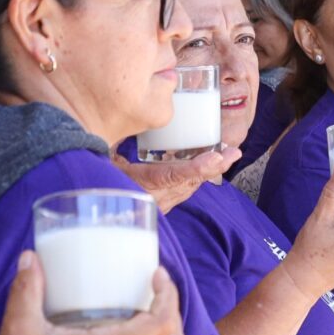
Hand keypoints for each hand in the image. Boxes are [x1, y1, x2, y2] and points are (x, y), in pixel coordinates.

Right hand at [0, 251, 182, 334]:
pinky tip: (114, 323)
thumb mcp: (19, 332)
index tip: (157, 274)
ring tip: (138, 298)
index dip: (169, 296)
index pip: (162, 326)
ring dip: (160, 324)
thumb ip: (27, 291)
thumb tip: (31, 258)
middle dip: (172, 308)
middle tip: (155, 284)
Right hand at [112, 147, 241, 212]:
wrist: (99, 215)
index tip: (216, 158)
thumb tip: (126, 118)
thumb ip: (114, 143)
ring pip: (191, 185)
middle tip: (233, 152)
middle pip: (190, 181)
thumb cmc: (100, 184)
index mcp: (140, 185)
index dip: (195, 167)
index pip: (171, 175)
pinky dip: (198, 174)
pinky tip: (211, 161)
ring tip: (229, 153)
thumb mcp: (103, 162)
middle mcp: (156, 197)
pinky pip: (186, 187)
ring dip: (210, 170)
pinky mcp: (165, 203)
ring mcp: (163, 203)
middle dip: (214, 167)